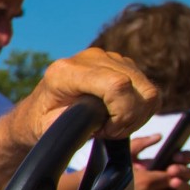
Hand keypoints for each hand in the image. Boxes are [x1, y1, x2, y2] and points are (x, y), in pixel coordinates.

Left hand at [7, 47, 160, 145]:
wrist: (40, 109)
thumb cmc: (42, 122)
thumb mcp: (49, 129)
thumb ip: (72, 123)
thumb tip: (100, 119)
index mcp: (67, 71)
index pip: (117, 85)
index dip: (122, 113)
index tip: (107, 130)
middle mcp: (90, 58)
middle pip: (138, 87)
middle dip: (131, 118)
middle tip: (110, 132)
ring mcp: (109, 58)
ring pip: (149, 90)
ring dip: (137, 116)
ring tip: (113, 126)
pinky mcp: (122, 64)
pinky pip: (149, 89)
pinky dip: (142, 110)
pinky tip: (121, 117)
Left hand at [127, 134, 189, 189]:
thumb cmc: (118, 174)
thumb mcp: (126, 156)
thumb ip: (139, 144)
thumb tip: (159, 136)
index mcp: (166, 164)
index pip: (185, 159)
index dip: (186, 156)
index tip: (176, 156)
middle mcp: (171, 179)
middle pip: (188, 174)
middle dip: (183, 171)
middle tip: (172, 170)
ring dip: (182, 186)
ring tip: (173, 182)